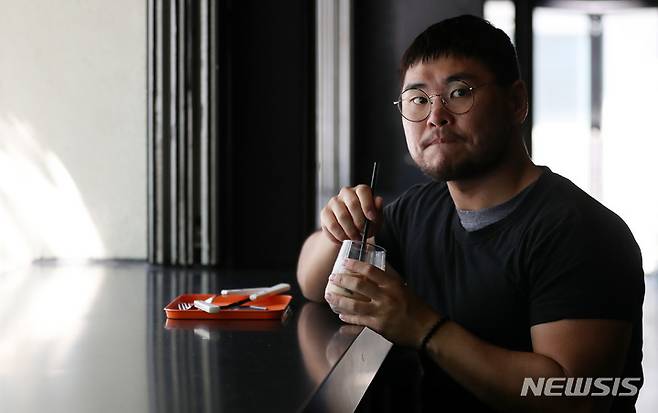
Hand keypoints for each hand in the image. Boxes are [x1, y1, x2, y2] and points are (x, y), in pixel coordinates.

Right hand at [320, 185, 383, 243]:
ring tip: (355, 238)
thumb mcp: (375, 217)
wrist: (350, 229)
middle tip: (362, 232)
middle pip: (352, 204)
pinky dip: (339, 236)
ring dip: (350, 231)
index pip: (363, 191)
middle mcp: (346, 193)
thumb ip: (378, 209)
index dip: (368, 205)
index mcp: (360, 190)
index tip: (372, 218)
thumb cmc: (365, 220)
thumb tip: (378, 201)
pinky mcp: (324, 213)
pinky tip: (344, 239)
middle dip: (359, 222)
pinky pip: (331, 226)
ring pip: (342, 217)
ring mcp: (333, 202)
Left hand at [324, 259, 439, 347]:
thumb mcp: (403, 287)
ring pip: (354, 305)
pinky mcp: (378, 327)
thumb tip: (378, 264)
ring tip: (330, 296)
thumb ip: (389, 277)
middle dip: (342, 280)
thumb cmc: (415, 307)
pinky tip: (341, 315)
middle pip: (358, 286)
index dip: (355, 265)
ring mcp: (381, 312)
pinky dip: (348, 318)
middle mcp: (386, 297)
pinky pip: (358, 321)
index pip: (370, 271)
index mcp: (392, 285)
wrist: (426, 329)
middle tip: (332, 277)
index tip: (345, 262)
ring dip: (339, 300)